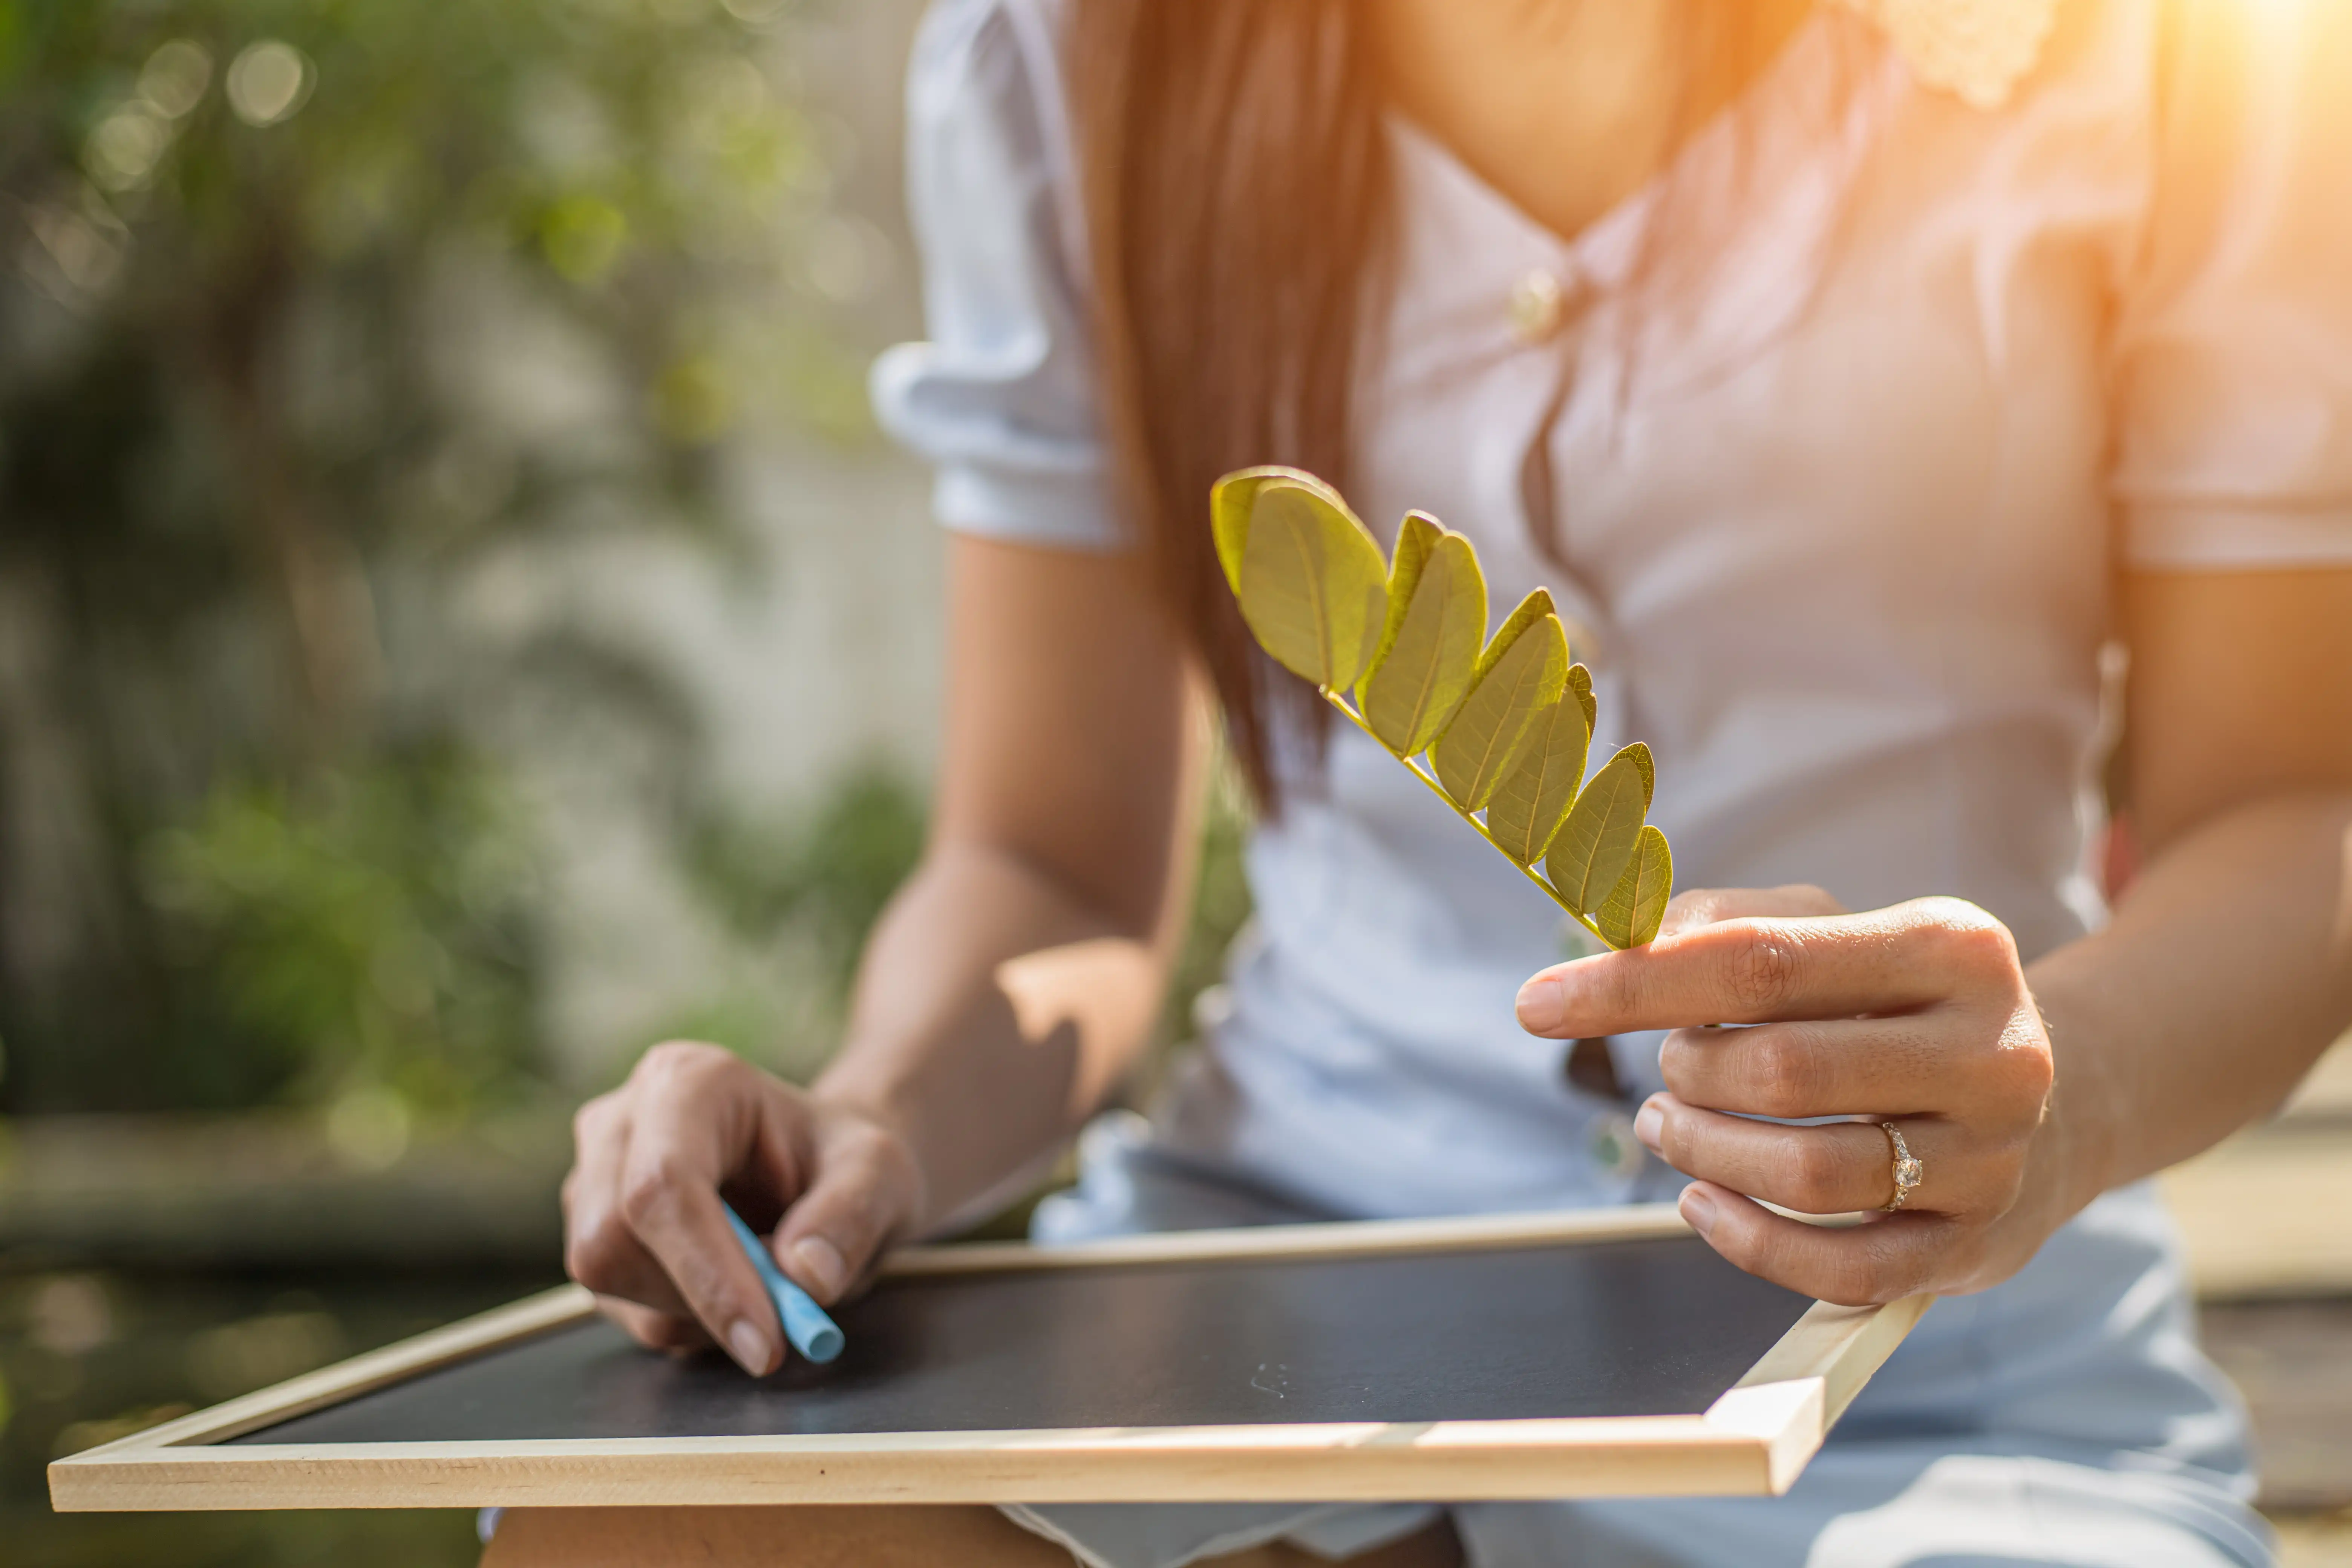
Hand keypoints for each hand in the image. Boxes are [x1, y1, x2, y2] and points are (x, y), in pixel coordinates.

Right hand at [562, 1041, 925, 1373]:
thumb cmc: (843, 1161)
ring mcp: (596, 1178)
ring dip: (694, 1312)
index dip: (706, 1273)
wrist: (820, 1171)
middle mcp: (622, 1122)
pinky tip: (730, 1289)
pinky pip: (619, 1305)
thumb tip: (807, 1278)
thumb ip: (851, 1218)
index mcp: (689, 1083)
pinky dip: (682, 1319)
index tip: (765, 1342)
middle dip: (696, 1299)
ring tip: (765, 1284)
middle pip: (613, 1239)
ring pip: (608, 1281)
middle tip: (780, 1320)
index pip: (664, 1185)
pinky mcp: (592, 1231)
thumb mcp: (879, 1176)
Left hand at [1517, 887, 2062, 1305]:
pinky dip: (1747, 1240)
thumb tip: (1617, 938)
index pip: (1759, 961)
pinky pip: (1841, 1266)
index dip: (1633, 985)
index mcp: (1949, 945)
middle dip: (1686, 1072)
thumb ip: (1722, 921)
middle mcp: (1989, 1049)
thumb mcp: (1833, 932)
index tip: (1539, 1003)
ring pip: (1807, 1172)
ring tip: (1667, 1126)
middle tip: (1662, 1072)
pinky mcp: (1975, 1244)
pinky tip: (1702, 1201)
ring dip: (1705, 1151)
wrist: (2054, 1097)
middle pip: (1779, 1070)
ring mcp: (1991, 1156)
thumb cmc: (1894, 1005)